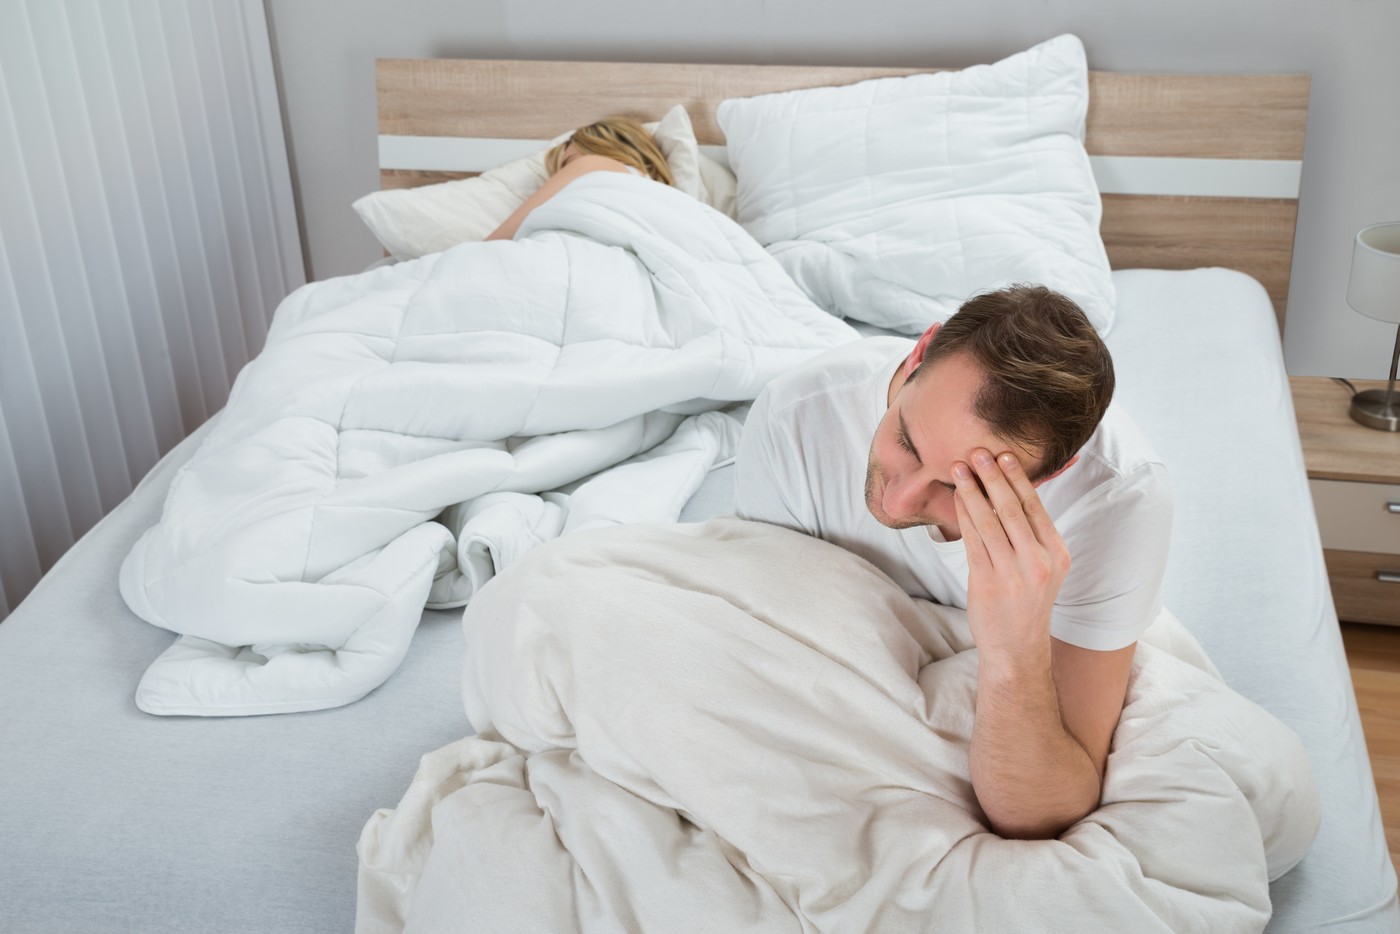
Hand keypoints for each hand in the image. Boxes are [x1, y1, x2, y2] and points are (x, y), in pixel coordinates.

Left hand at [952, 449, 1070, 668]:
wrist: (1016, 648)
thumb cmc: (1025, 603)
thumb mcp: (1042, 568)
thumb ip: (1031, 535)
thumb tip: (1009, 492)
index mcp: (1057, 554)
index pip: (1036, 507)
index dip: (1018, 479)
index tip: (1005, 455)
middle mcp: (1039, 561)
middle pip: (1013, 508)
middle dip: (993, 476)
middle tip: (979, 451)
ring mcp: (1013, 572)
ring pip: (990, 521)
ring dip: (972, 490)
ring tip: (959, 468)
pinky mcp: (988, 581)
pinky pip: (973, 540)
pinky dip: (964, 515)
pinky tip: (957, 498)